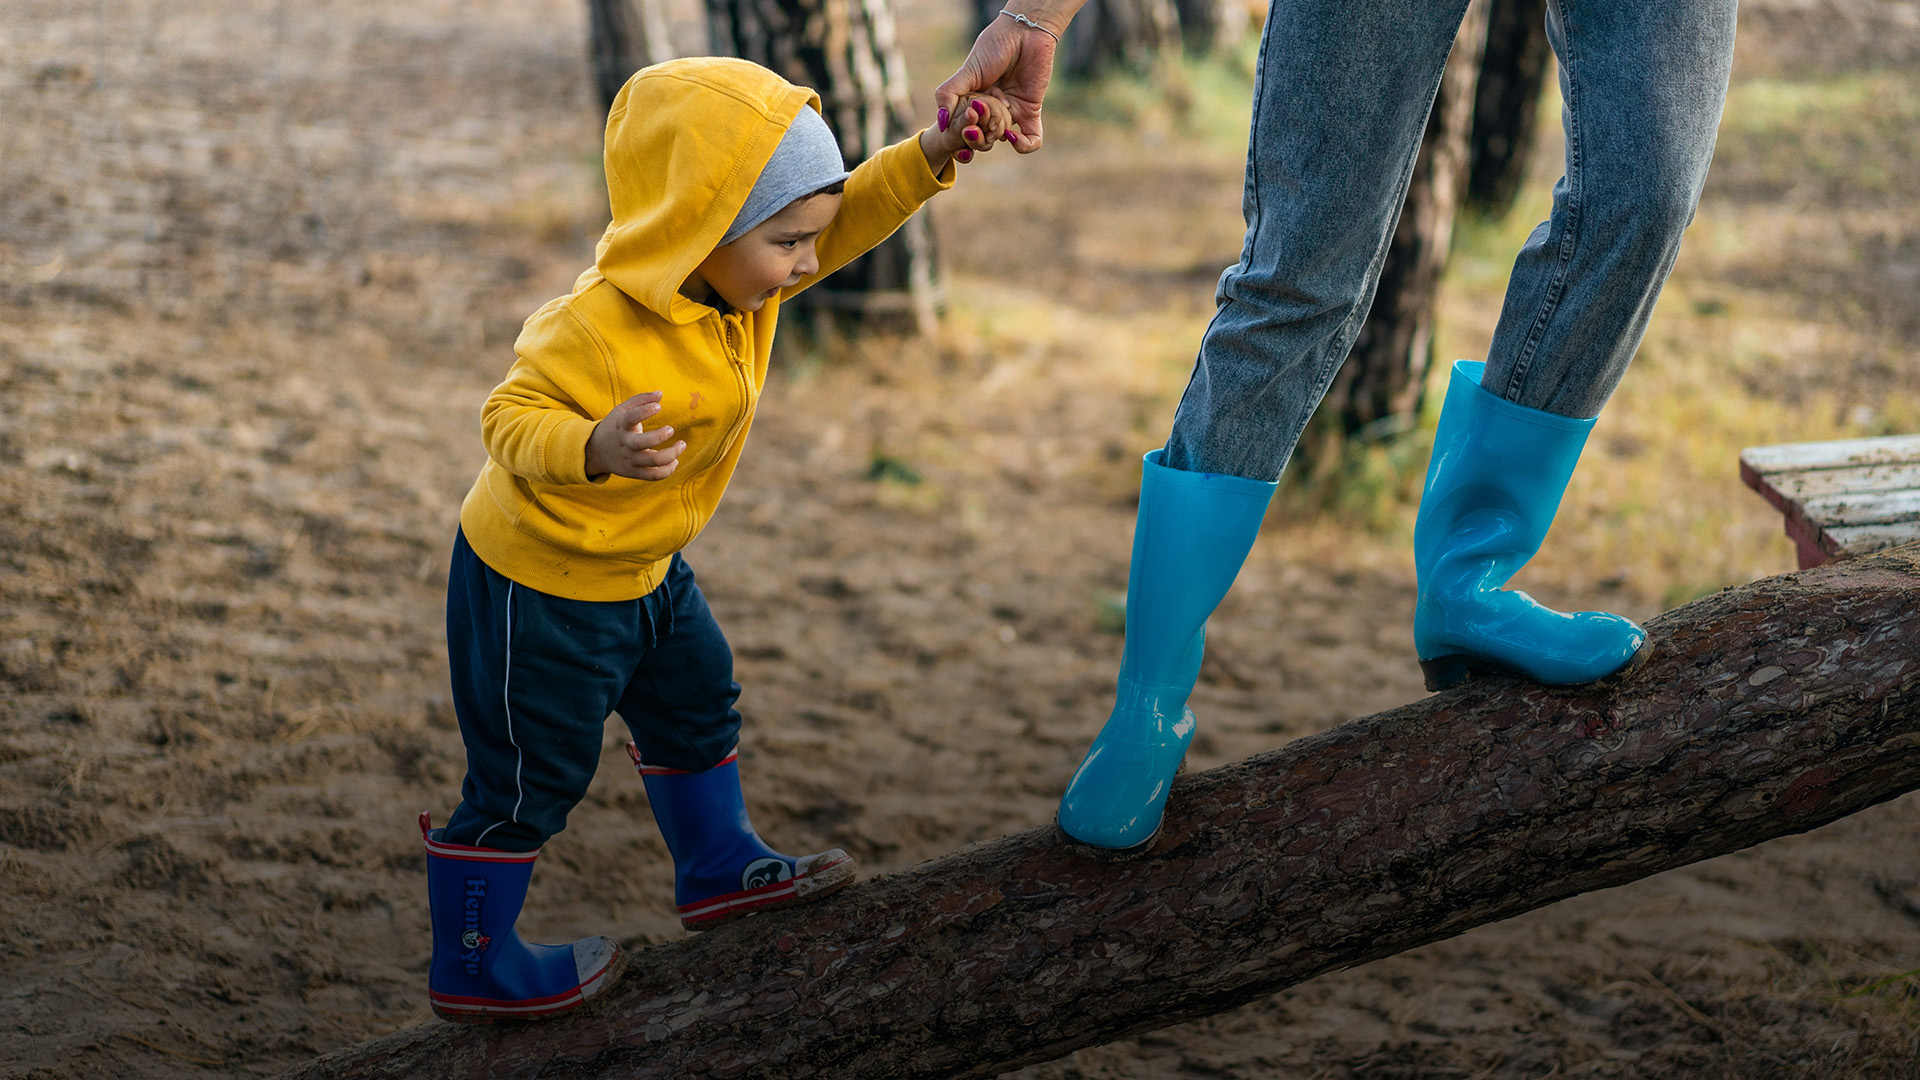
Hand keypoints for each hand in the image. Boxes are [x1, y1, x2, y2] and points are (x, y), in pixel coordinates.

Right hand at [584, 392, 684, 480]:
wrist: (596, 452)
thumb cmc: (615, 427)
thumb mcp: (622, 410)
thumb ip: (641, 400)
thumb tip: (660, 393)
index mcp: (621, 426)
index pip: (630, 418)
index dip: (645, 411)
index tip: (658, 406)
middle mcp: (626, 444)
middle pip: (641, 443)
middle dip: (659, 436)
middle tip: (671, 429)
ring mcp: (630, 459)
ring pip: (652, 461)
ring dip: (671, 454)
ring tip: (682, 444)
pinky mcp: (635, 472)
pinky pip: (653, 475)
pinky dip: (668, 470)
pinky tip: (675, 460)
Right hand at [935, 4, 1078, 155]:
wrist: (1025, 33)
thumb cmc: (994, 46)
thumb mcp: (966, 71)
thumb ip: (948, 95)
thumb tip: (942, 124)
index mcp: (971, 101)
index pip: (962, 127)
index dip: (960, 134)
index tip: (962, 126)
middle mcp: (990, 109)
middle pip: (980, 138)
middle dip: (976, 137)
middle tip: (976, 124)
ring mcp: (1011, 111)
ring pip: (1000, 139)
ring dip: (995, 136)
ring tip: (995, 125)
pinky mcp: (1031, 111)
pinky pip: (1031, 139)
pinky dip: (1023, 144)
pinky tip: (1013, 136)